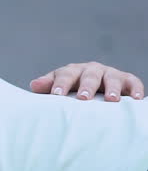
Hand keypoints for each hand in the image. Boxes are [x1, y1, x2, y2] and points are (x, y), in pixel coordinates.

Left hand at [29, 61, 143, 101]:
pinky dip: (135, 89)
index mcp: (73, 71)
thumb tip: (34, 85)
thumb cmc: (71, 92)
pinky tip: (136, 99)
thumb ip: (47, 87)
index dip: (61, 84)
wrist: (94, 90)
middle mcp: (92, 70)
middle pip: (89, 76)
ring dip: (112, 89)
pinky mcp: (127, 80)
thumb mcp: (58, 88)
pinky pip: (133, 82)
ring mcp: (110, 74)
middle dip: (87, 86)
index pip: (65, 75)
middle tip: (83, 98)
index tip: (56, 95)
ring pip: (112, 78)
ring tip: (111, 100)